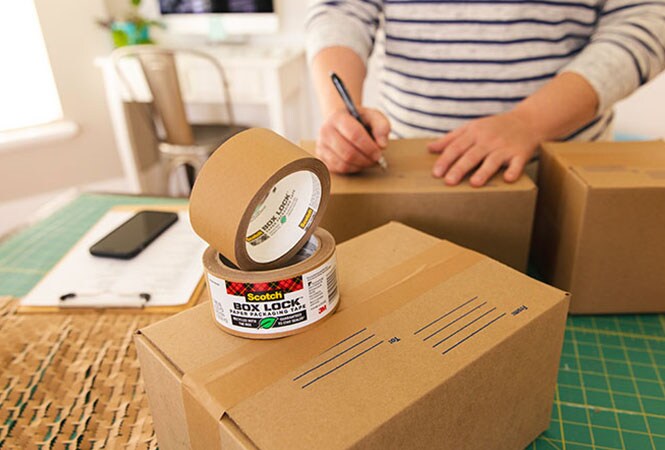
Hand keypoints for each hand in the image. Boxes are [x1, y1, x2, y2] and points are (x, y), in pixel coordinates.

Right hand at [316, 107, 389, 173]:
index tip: (379, 153)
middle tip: (376, 160)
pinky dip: (352, 169)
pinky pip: (338, 170)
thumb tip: (382, 145)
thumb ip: (382, 127)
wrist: (341, 122)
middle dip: (365, 160)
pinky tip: (358, 163)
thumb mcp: (373, 116)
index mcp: (338, 117)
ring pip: (342, 164)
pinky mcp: (321, 158)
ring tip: (368, 161)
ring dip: (360, 166)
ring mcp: (321, 146)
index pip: (354, 134)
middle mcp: (325, 131)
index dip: (369, 147)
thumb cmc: (359, 120)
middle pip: (348, 152)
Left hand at [428, 111, 542, 186]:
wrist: (527, 121)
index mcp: (474, 133)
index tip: (436, 173)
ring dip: (484, 171)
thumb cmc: (494, 127)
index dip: (445, 160)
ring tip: (474, 183)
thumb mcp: (471, 127)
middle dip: (459, 168)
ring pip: (492, 160)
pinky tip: (509, 178)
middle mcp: (488, 140)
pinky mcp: (521, 153)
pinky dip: (514, 170)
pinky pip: (518, 163)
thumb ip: (450, 139)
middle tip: (449, 181)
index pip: (456, 147)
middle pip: (471, 155)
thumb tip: (429, 148)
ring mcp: (505, 147)